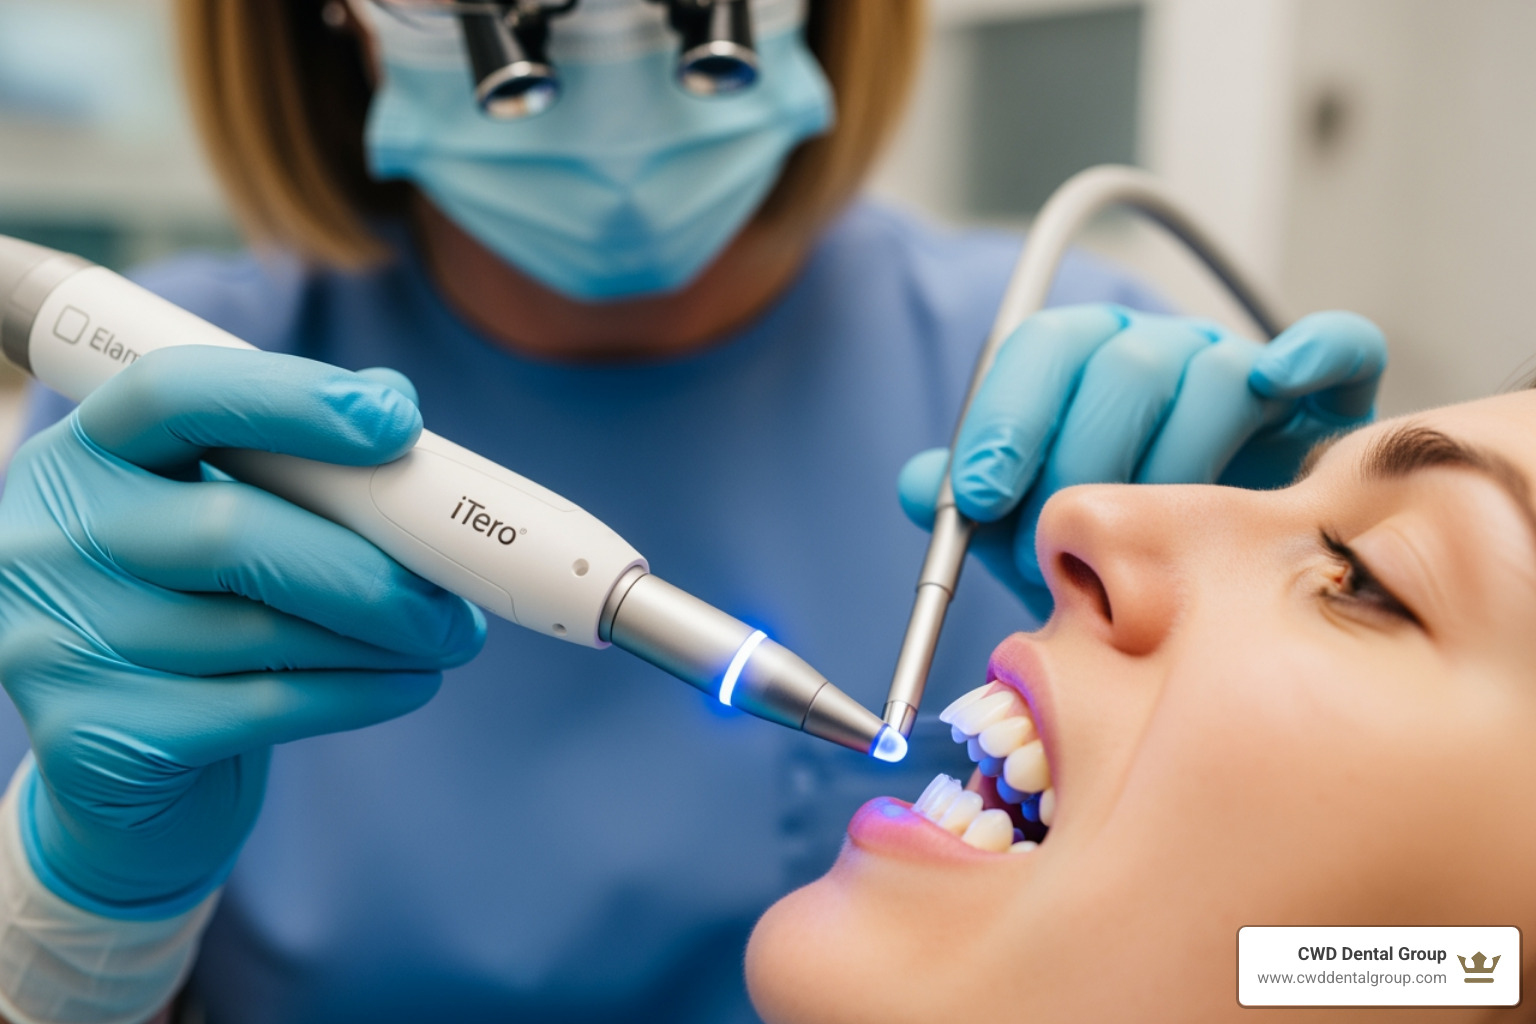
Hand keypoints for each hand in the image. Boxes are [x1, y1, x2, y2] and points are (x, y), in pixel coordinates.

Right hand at [0, 347, 483, 916]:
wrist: (117, 780)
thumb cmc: (190, 618)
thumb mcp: (220, 522)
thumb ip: (293, 463)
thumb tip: (393, 399)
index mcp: (82, 456)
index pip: (172, 394)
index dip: (289, 398)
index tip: (397, 420)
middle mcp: (49, 539)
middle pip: (233, 530)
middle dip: (371, 565)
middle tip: (455, 595)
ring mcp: (56, 643)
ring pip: (262, 629)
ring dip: (382, 636)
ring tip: (445, 637)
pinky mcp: (94, 739)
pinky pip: (264, 704)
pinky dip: (359, 693)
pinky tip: (408, 685)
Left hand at [899, 305, 1385, 618]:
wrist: (1217, 588)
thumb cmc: (1113, 557)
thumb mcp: (1029, 538)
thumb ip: (972, 510)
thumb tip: (918, 487)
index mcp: (1079, 365)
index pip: (1039, 352)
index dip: (1006, 419)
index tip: (981, 495)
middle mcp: (1158, 352)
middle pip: (1120, 366)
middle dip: (1084, 462)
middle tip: (1069, 541)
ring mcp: (1240, 366)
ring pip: (1211, 376)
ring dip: (1178, 464)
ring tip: (1160, 541)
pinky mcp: (1325, 394)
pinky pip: (1336, 346)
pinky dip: (1315, 349)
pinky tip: (1281, 377)